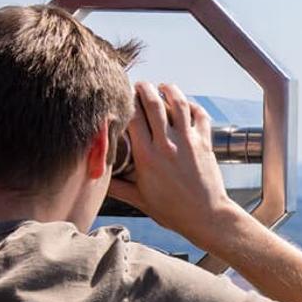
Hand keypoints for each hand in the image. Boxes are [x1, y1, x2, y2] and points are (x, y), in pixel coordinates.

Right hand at [108, 82, 241, 247]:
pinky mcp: (206, 143)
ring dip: (170, 90)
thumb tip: (95, 180)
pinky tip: (188, 105)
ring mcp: (189, 142)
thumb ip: (117, 187)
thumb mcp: (140, 200)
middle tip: (140, 84)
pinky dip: (194, 106)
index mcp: (147, 157)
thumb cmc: (172, 211)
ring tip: (163, 86)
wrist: (206, 217)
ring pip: (179, 104)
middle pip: (154, 104)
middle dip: (145, 88)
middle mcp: (167, 145)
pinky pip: (201, 116)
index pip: (133, 118)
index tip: (121, 96)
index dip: (126, 102)